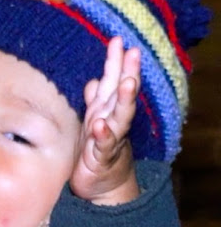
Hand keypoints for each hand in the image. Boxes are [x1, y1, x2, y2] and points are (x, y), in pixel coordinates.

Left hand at [70, 36, 139, 204]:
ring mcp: (110, 138)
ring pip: (120, 116)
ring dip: (124, 100)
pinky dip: (103, 134)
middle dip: (128, 73)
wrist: (102, 186)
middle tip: (134, 52)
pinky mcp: (101, 158)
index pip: (112, 81)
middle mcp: (112, 120)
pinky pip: (103, 145)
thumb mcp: (92, 121)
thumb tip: (94, 80)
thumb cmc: (96, 150)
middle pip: (122, 93)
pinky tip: (101, 125)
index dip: (116, 62)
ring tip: (127, 83)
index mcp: (106, 109)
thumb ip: (95, 100)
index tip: (119, 40)